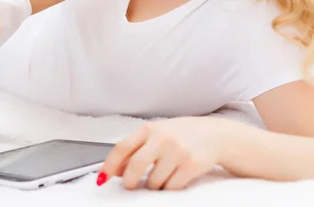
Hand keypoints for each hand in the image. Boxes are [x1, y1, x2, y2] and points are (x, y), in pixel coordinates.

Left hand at [98, 117, 231, 190]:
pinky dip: (168, 189)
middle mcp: (162, 138)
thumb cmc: (181, 134)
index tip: (102, 178)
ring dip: (153, 186)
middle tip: (130, 186)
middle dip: (129, 181)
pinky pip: (171, 187)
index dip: (109, 165)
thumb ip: (135, 148)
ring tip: (160, 178)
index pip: (122, 148)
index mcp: (149, 129)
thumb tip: (115, 170)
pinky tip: (172, 180)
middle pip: (135, 166)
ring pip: (154, 181)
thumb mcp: (156, 134)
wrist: (215, 134)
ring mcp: (178, 151)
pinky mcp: (192, 165)